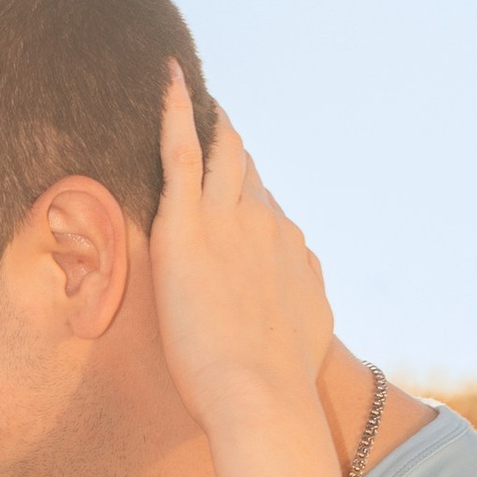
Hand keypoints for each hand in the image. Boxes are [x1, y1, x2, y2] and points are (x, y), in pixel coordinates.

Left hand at [148, 65, 333, 448]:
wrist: (264, 396)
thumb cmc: (279, 386)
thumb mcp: (308, 333)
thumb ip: (301, 298)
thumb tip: (302, 282)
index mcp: (289, 249)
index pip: (266, 207)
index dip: (250, 191)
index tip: (238, 178)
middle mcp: (266, 223)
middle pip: (247, 171)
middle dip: (232, 147)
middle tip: (214, 118)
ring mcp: (228, 220)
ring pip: (220, 153)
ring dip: (208, 122)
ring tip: (189, 89)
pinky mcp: (188, 226)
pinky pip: (181, 153)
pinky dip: (176, 112)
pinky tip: (168, 79)